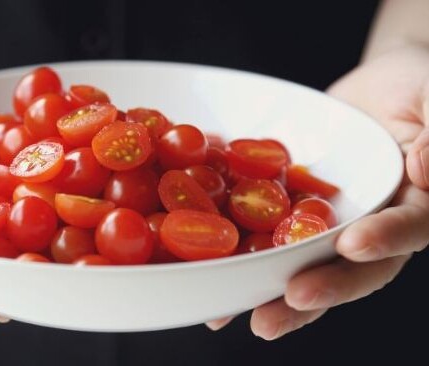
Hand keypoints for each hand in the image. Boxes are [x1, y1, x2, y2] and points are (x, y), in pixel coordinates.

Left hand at [208, 44, 428, 337]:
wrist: (374, 89)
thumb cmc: (416, 86)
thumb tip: (427, 169)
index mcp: (416, 206)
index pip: (408, 229)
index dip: (384, 240)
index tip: (353, 244)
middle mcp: (371, 227)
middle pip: (352, 268)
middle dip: (322, 287)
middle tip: (290, 301)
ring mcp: (328, 224)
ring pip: (303, 265)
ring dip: (272, 293)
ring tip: (237, 316)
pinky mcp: (291, 213)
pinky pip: (266, 237)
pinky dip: (240, 260)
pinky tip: (210, 280)